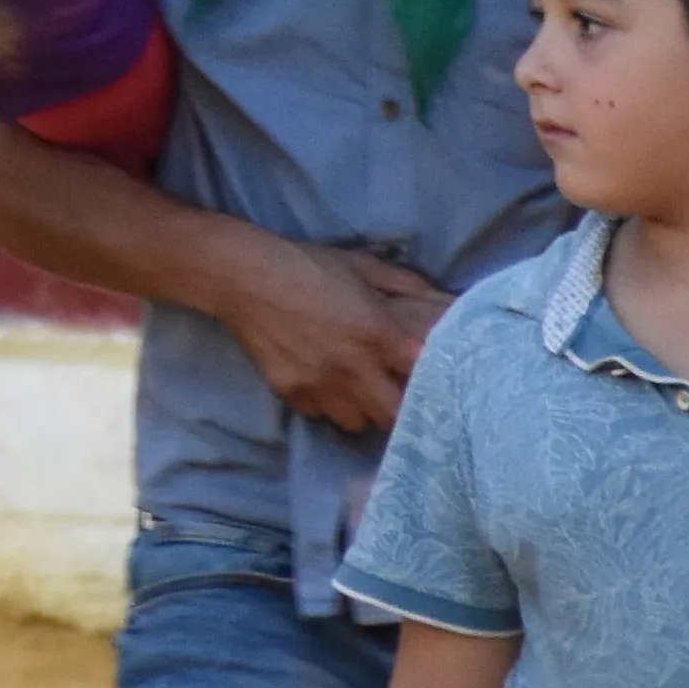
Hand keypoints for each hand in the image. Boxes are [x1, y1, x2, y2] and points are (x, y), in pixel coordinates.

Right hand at [225, 238, 453, 433]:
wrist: (242, 275)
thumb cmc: (307, 264)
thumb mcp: (361, 265)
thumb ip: (405, 285)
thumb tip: (445, 300)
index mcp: (377, 333)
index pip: (423, 377)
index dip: (430, 381)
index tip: (431, 379)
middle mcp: (353, 367)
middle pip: (393, 417)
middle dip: (398, 409)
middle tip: (393, 393)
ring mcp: (320, 384)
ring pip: (357, 423)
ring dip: (362, 410)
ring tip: (357, 391)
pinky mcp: (291, 391)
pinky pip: (319, 414)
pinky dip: (325, 404)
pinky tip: (321, 382)